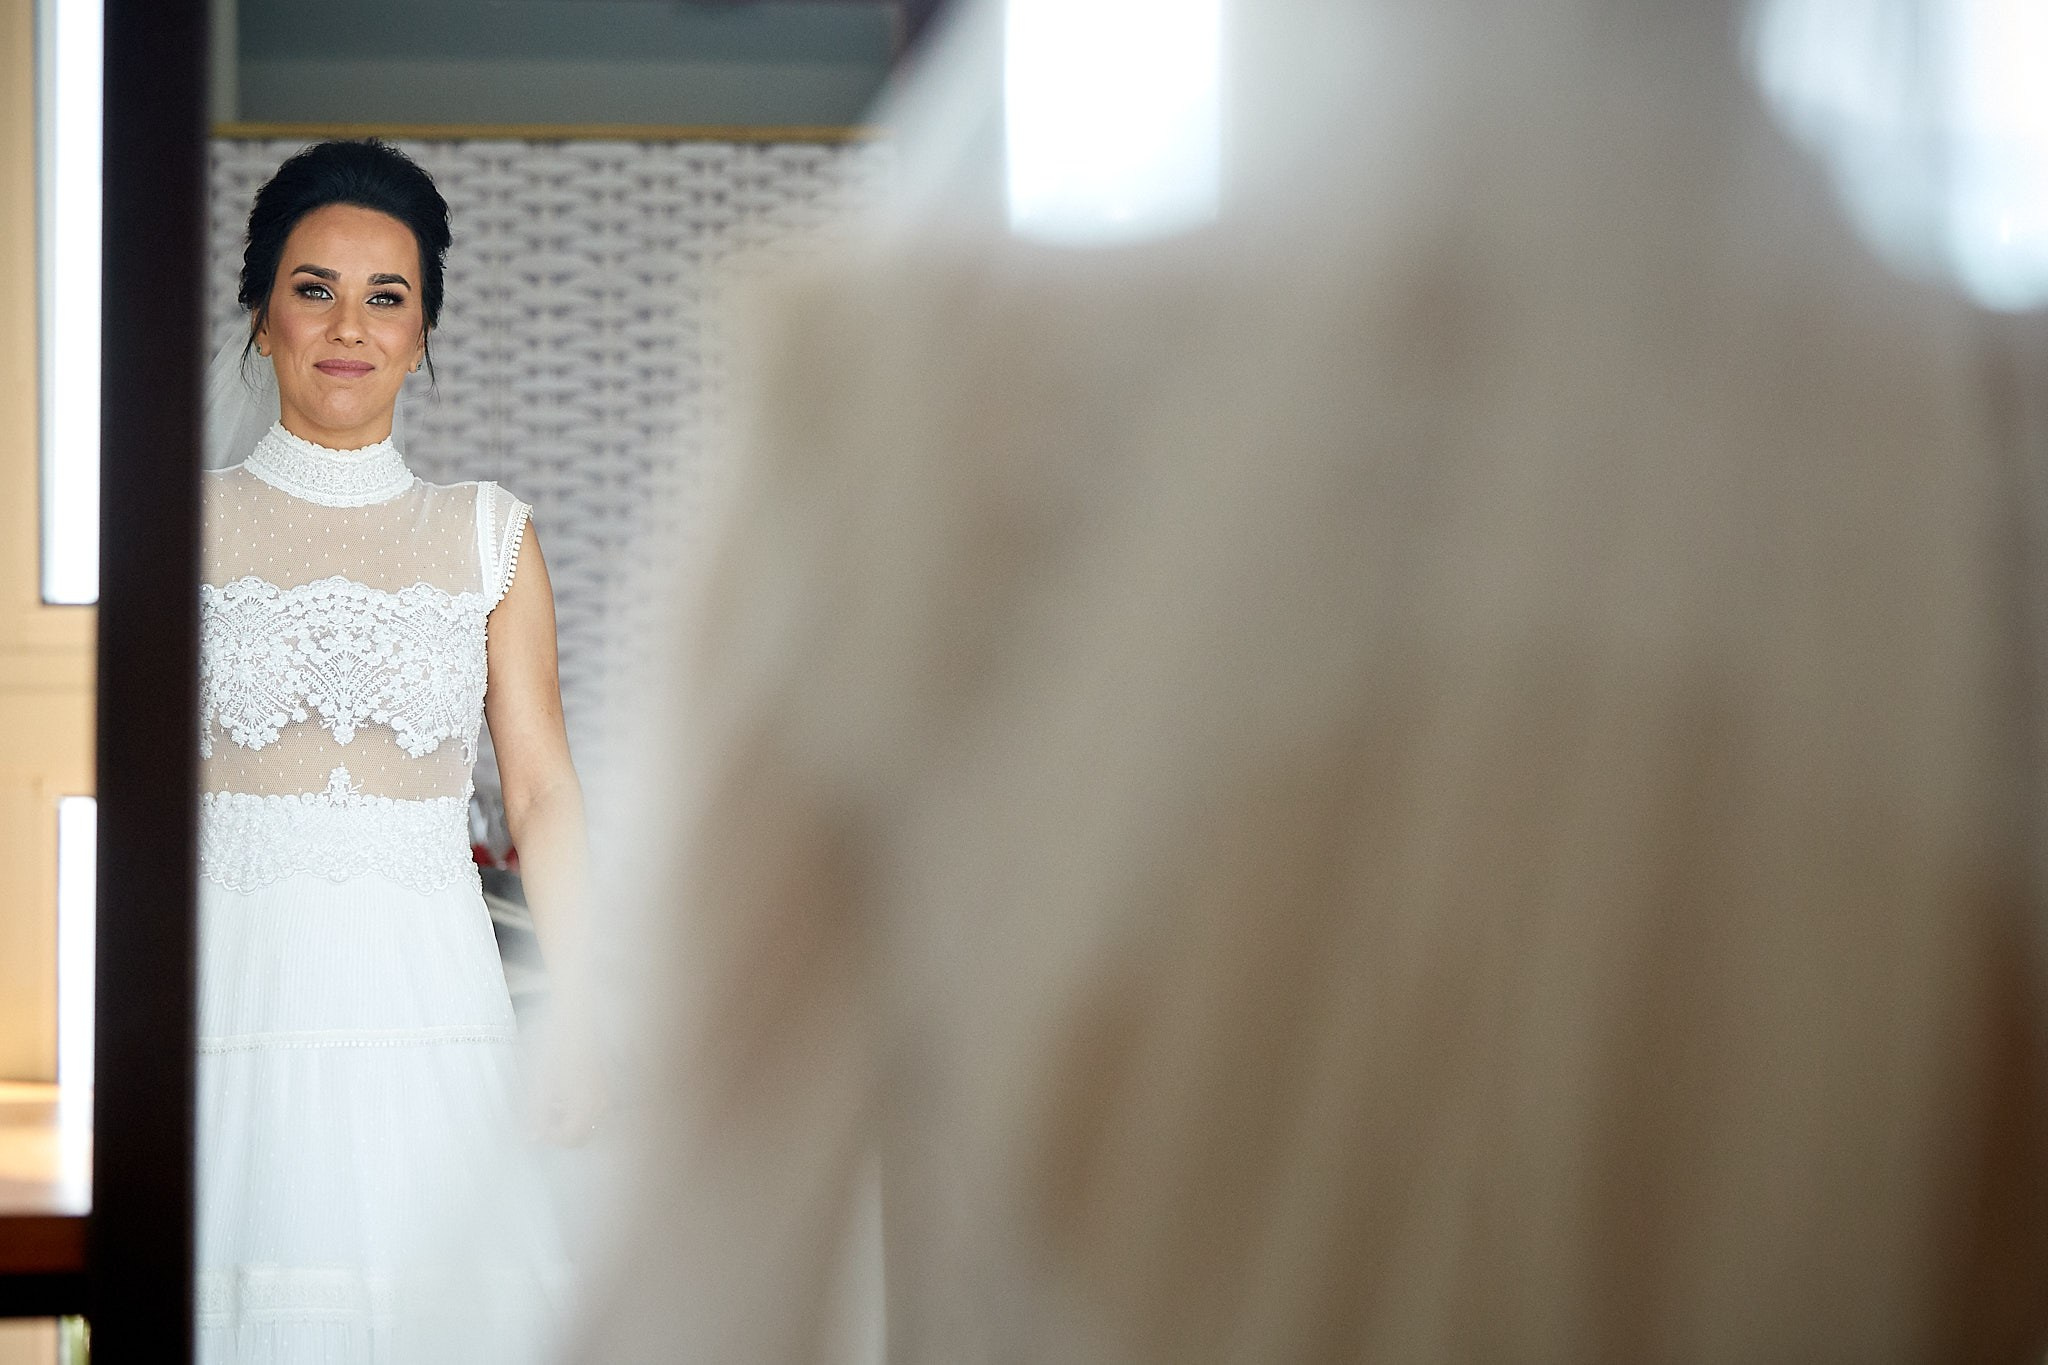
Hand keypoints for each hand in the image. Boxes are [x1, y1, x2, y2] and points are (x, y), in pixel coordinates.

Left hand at [529, 1012, 609, 1147]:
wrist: (576, 1014)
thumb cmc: (556, 1044)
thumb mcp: (539, 1082)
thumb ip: (536, 1114)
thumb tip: (533, 1137)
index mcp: (587, 1106)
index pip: (570, 1139)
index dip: (549, 1138)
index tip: (534, 1126)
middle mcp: (602, 1103)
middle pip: (583, 1135)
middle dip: (560, 1132)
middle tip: (540, 1118)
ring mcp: (605, 1092)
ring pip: (588, 1122)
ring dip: (568, 1121)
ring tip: (548, 1103)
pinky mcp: (604, 1082)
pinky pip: (592, 1108)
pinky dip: (576, 1109)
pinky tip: (561, 1091)